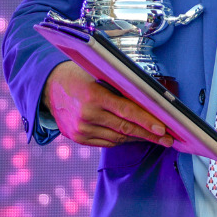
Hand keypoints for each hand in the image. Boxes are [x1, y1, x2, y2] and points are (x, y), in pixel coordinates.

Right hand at [43, 60, 173, 147]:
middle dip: (149, 135)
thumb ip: (120, 85)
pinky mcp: (78, 138)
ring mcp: (82, 129)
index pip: (127, 112)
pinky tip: (133, 136)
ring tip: (154, 138)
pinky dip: (121, 139)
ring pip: (117, 137)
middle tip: (168, 139)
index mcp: (94, 96)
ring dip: (137, 138)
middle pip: (125, 128)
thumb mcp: (99, 73)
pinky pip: (106, 142)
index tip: (163, 129)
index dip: (147, 121)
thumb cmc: (79, 75)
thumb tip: (148, 95)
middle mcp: (87, 115)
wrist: (49, 87)